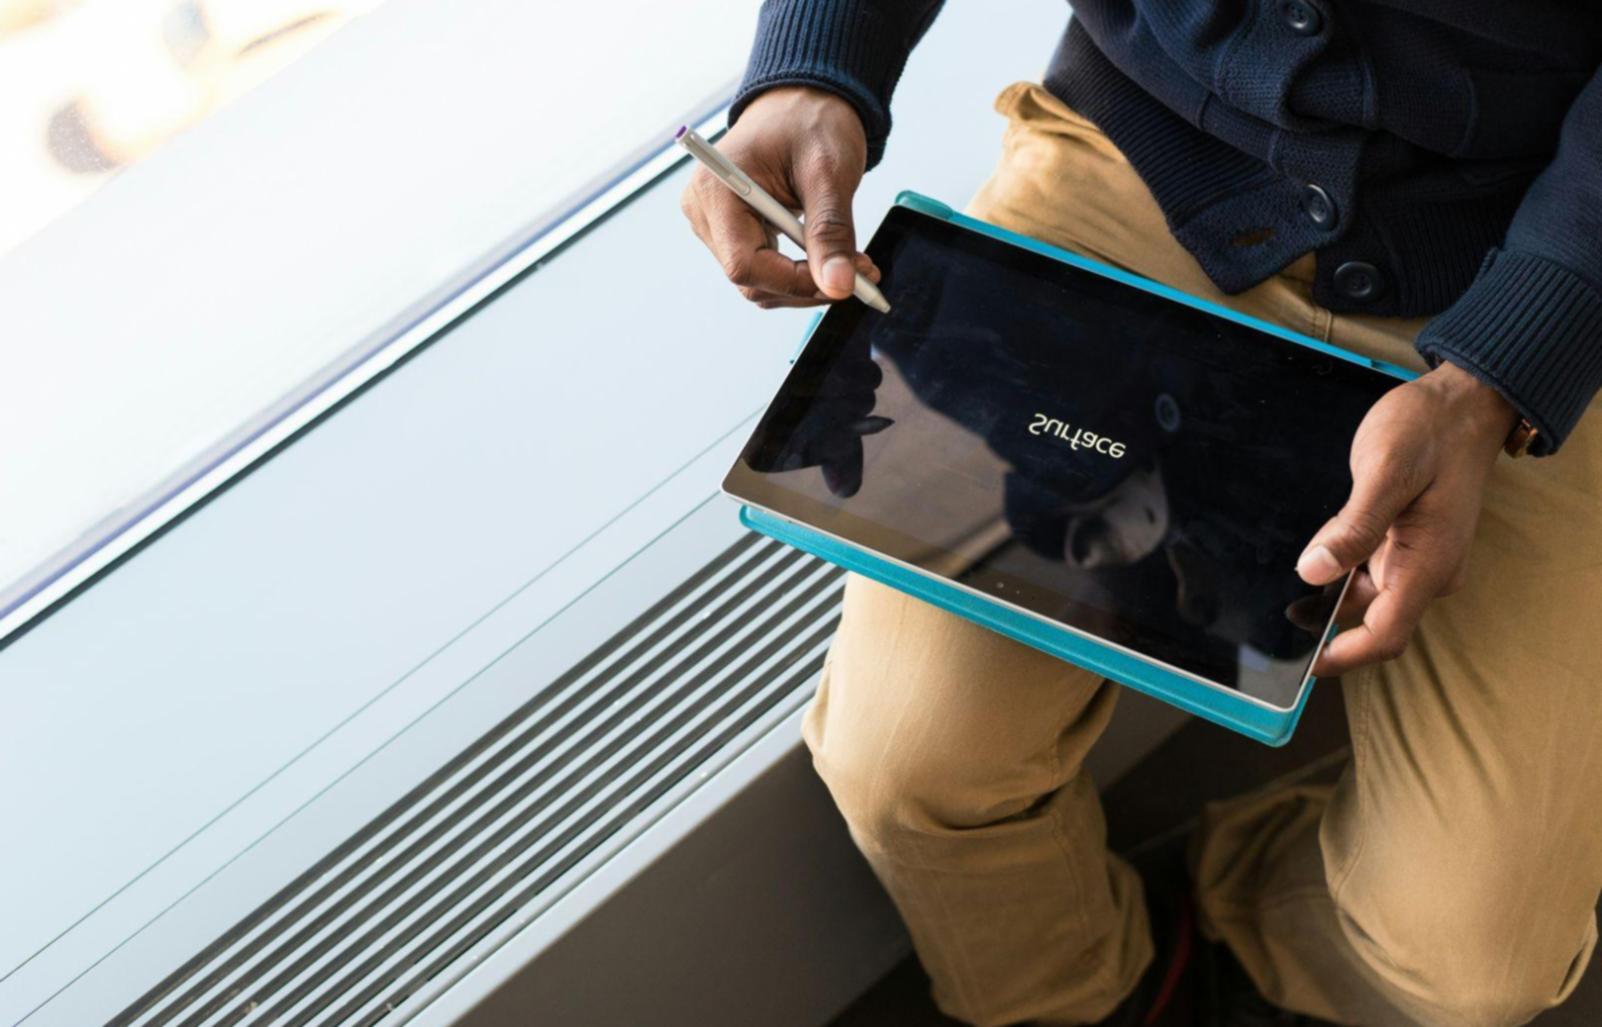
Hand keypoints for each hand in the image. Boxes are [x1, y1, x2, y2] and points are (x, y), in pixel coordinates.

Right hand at [680, 86, 880, 307]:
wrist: (803, 99)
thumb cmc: (810, 119)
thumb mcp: (828, 173)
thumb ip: (831, 231)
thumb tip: (837, 285)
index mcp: (717, 190)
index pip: (745, 264)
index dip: (794, 282)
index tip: (843, 282)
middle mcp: (705, 211)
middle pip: (751, 279)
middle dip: (807, 284)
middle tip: (860, 276)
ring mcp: (716, 223)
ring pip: (760, 281)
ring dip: (806, 281)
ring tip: (851, 262)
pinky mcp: (732, 229)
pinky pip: (764, 268)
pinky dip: (799, 271)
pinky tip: (829, 255)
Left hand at [1296, 362, 1516, 675]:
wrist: (1462, 402)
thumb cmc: (1430, 430)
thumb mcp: (1386, 471)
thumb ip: (1353, 526)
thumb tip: (1313, 573)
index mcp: (1427, 564)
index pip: (1385, 634)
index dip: (1342, 655)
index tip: (1302, 665)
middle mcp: (1425, 570)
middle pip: (1367, 616)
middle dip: (1323, 617)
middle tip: (1270, 607)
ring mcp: (1415, 557)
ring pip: (1361, 592)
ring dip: (1327, 587)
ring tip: (1286, 568)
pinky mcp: (1403, 541)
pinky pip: (1364, 567)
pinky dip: (1337, 563)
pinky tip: (1313, 547)